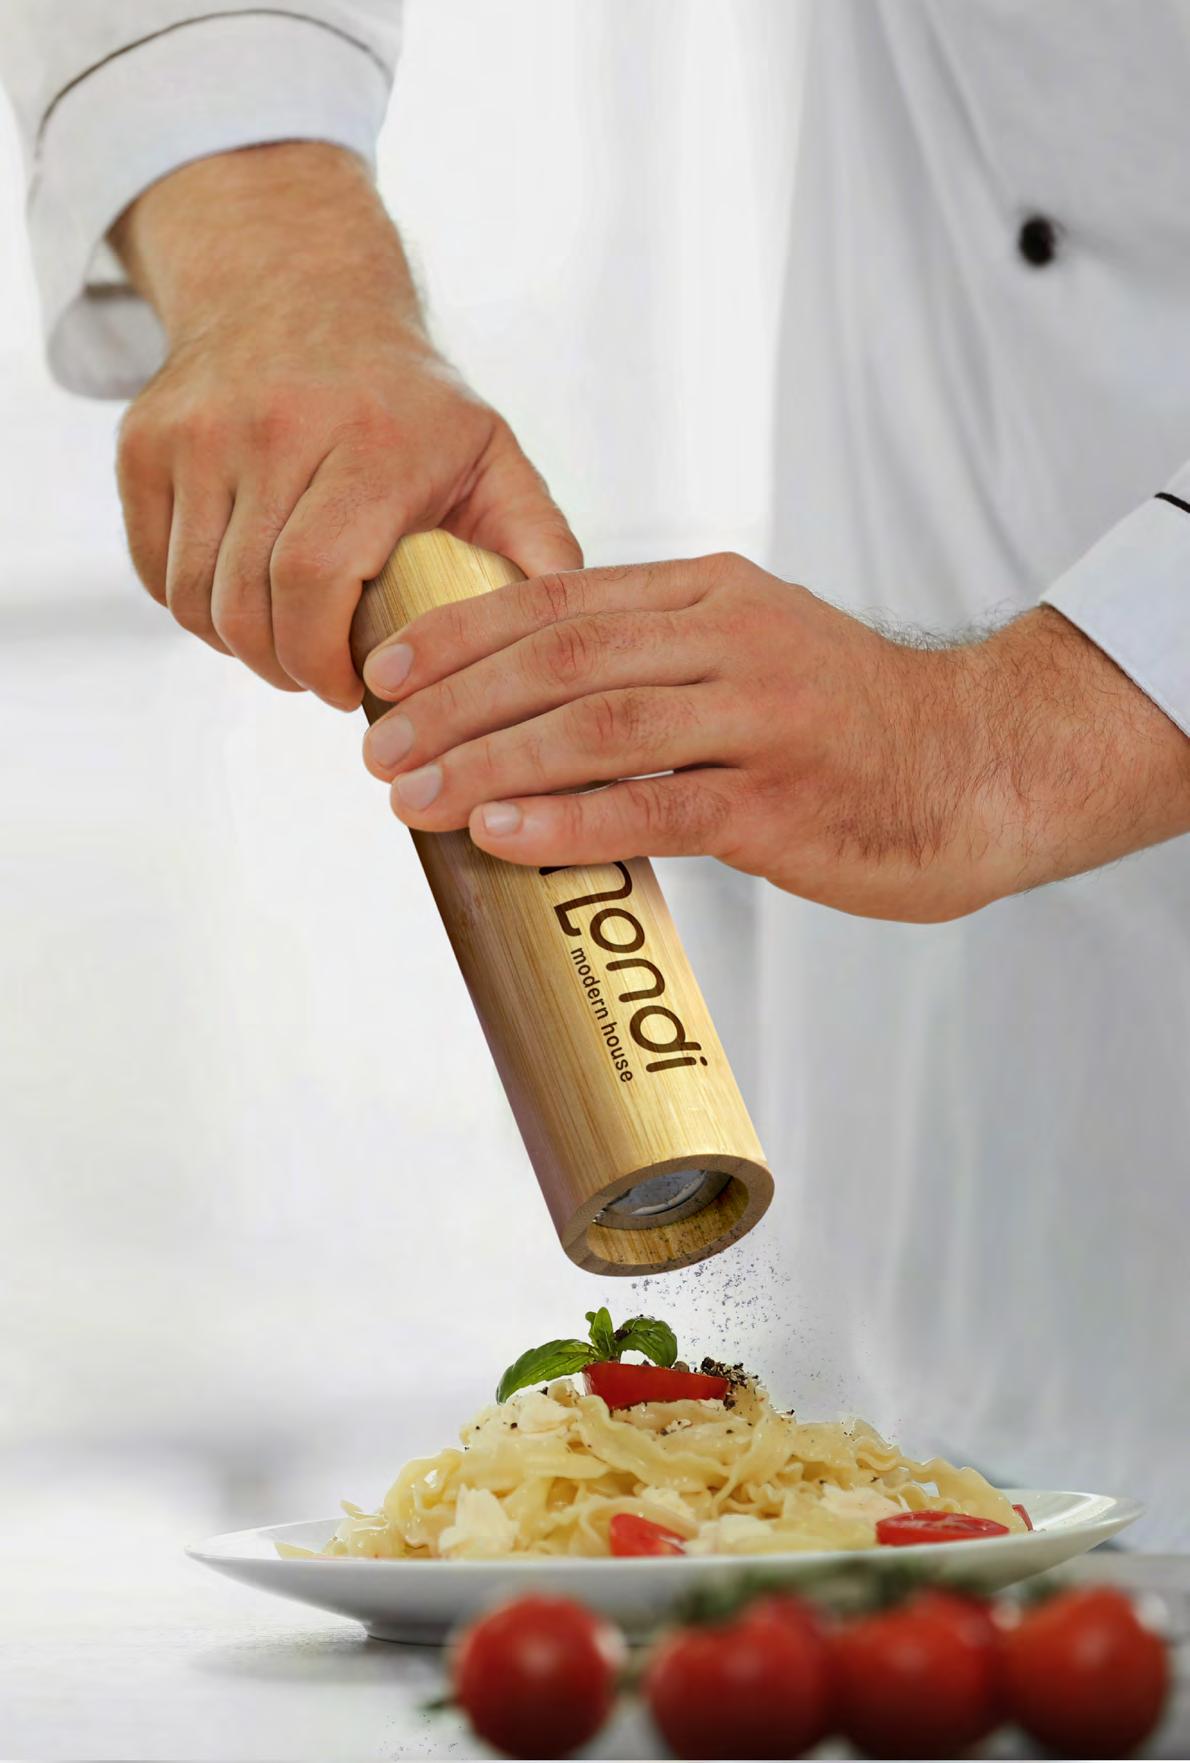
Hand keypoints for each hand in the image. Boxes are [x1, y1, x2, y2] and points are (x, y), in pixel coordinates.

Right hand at [112, 143, 578, 709]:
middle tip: (321, 681)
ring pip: (194, 596)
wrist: (301, 289)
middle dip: (285, 668)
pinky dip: (192, 608)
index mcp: (370, 440)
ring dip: (238, 646)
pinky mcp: (144, 441)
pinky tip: (243, 604)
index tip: (353, 691)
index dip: (323, 660)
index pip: (316, 580)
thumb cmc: (413, 404)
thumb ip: (537, 549)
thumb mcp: (493, 457)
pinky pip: (153, 569)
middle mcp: (272, 425)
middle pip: (249, 602)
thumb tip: (571, 644)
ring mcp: (197, 430)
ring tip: (286, 648)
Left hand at [359, 552, 1189, 920]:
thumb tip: (530, 700)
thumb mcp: (755, 649)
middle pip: (562, 658)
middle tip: (375, 747)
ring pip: (597, 727)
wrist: (983, 764)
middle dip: (455, 703)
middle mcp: (733, 638)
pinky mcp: (785, 802)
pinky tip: (499, 833)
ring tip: (409, 795)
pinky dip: (569, 820)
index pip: (560, 598)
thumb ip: (658, 656)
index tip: (385, 671)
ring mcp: (763, 717)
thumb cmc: (851, 722)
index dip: (462, 634)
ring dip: (489, 761)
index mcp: (713, 593)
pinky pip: (657, 807)